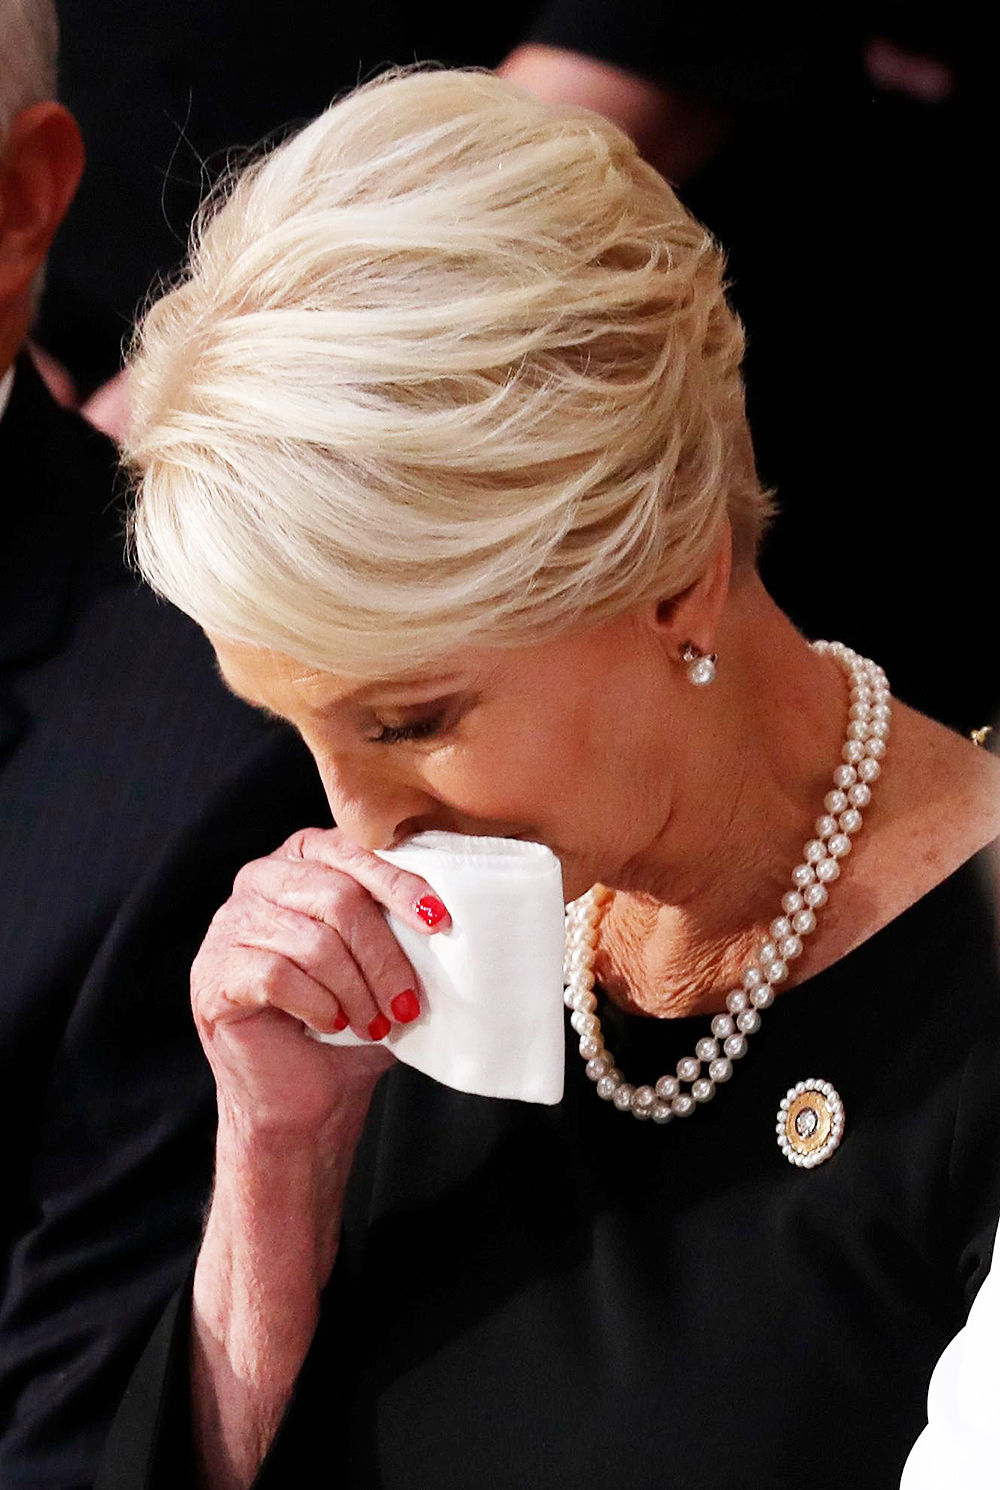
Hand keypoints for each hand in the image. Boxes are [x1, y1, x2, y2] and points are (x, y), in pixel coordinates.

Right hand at [191, 826, 449, 1138]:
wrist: (305, 1099)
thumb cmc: (350, 1022)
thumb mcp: (383, 960)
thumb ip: (400, 921)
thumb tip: (447, 907)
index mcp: (301, 858)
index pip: (352, 849)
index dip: (399, 883)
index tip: (439, 922)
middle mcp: (259, 880)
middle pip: (337, 897)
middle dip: (383, 955)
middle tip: (408, 1003)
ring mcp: (229, 926)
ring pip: (313, 941)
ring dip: (356, 990)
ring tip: (375, 1022)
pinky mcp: (215, 975)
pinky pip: (277, 977)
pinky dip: (318, 1005)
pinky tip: (333, 1025)